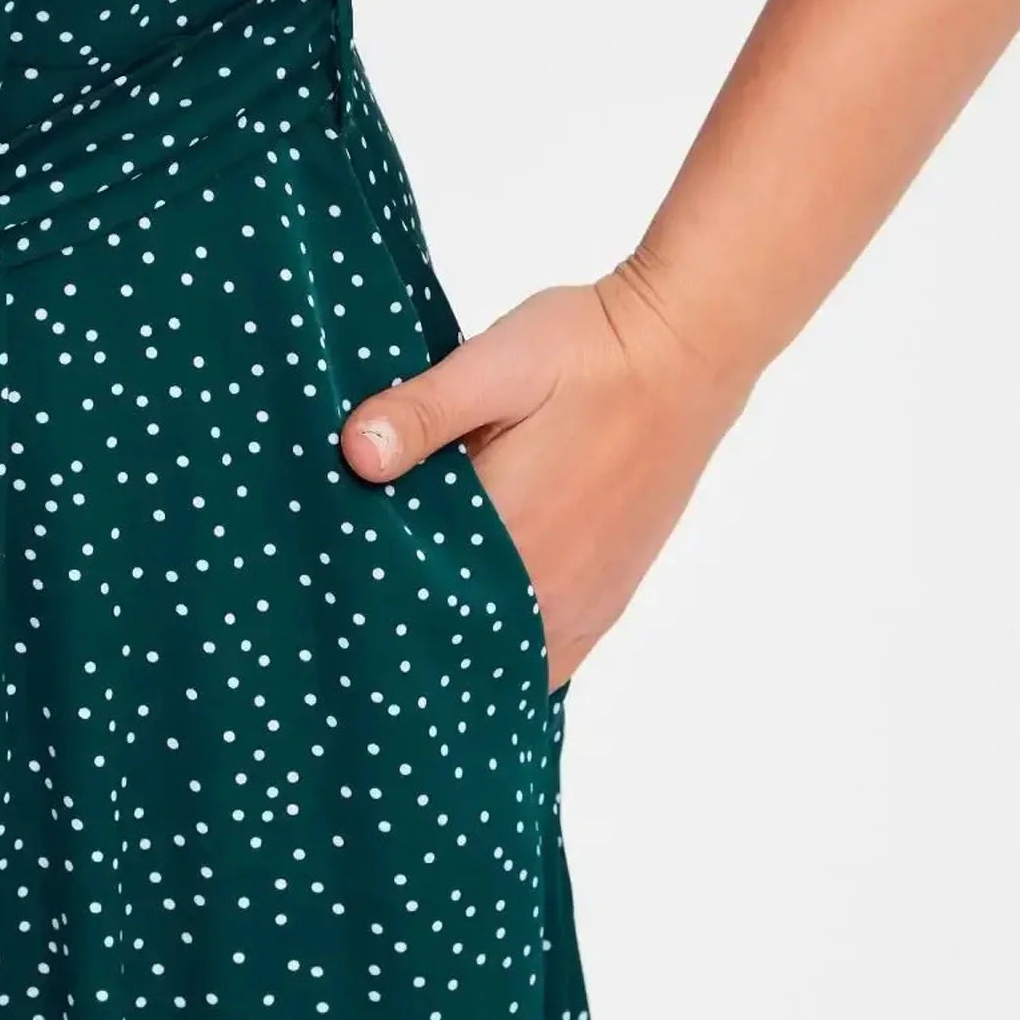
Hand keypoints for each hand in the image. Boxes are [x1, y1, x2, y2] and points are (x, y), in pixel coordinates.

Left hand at [339, 260, 755, 691]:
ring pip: (503, 668)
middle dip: (408, 637)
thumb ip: (424, 412)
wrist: (684, 352)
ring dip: (459, 653)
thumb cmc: (588, 351)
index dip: (369, 605)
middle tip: (360, 615)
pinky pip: (548, 665)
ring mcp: (584, 606)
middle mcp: (551, 591)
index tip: (334, 593)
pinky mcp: (607, 602)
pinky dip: (508, 661)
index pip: (414, 603)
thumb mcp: (496, 361)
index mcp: (513, 535)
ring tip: (412, 629)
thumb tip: (356, 453)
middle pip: (456, 649)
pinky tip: (476, 639)